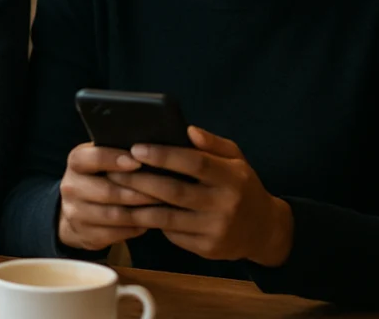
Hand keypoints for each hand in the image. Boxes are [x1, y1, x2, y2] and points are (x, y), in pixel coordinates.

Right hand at [57, 142, 161, 251]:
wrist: (76, 210)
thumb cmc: (100, 178)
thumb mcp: (102, 161)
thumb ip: (120, 152)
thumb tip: (152, 147)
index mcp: (76, 162)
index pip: (91, 158)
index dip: (113, 159)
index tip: (138, 162)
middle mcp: (70, 187)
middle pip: (107, 191)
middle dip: (139, 191)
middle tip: (165, 190)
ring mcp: (75, 213)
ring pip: (114, 215)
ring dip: (141, 212)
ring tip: (164, 207)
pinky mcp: (85, 235)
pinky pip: (116, 234)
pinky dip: (136, 228)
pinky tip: (151, 222)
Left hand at [107, 126, 293, 266]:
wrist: (264, 230)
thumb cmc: (242, 187)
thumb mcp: (237, 160)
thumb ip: (213, 143)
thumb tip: (188, 129)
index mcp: (232, 177)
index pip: (195, 163)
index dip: (164, 155)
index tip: (136, 148)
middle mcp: (225, 204)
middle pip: (174, 191)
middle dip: (140, 180)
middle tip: (113, 170)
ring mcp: (215, 229)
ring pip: (167, 216)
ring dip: (137, 204)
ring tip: (114, 191)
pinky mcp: (206, 248)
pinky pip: (171, 233)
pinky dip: (151, 222)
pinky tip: (132, 211)